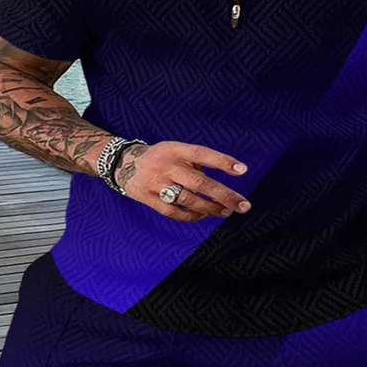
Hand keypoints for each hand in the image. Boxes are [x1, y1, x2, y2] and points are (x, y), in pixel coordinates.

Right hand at [112, 141, 250, 221]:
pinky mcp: (148, 198)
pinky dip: (191, 216)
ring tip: (225, 211)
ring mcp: (156, 183)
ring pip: (189, 200)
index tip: (242, 170)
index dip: (222, 161)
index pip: (202, 154)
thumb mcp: (175, 150)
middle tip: (243, 205)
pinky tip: (203, 215)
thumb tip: (221, 183)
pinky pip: (174, 212)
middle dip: (224, 195)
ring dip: (210, 208)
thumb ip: (195, 162)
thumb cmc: (160, 158)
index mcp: (175, 150)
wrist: (122, 163)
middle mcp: (167, 165)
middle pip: (199, 182)